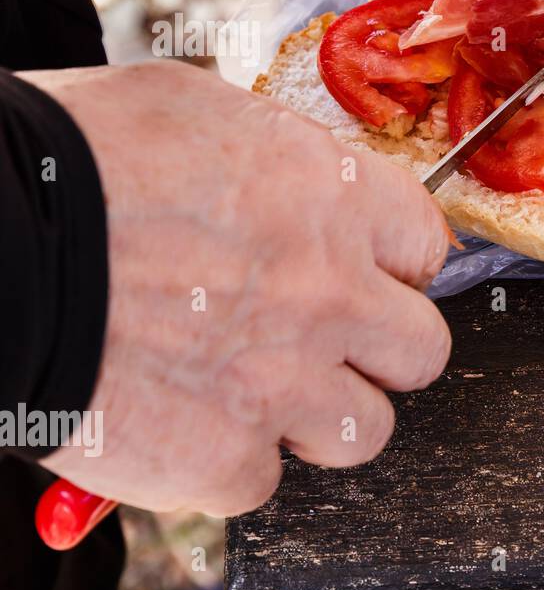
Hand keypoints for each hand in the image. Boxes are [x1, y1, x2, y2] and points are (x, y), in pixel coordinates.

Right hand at [25, 61, 451, 515]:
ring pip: (364, 430)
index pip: (426, 248)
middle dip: (378, 351)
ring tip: (258, 393)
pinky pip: (260, 480)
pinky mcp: (224, 457)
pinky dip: (225, 462)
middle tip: (324, 343)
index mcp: (333, 198)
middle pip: (421, 351)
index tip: (368, 278)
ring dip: (318, 417)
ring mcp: (285, 382)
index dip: (395, 267)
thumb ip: (272, 156)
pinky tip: (183, 423)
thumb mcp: (191, 109)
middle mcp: (331, 293)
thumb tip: (293, 180)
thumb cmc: (70, 159)